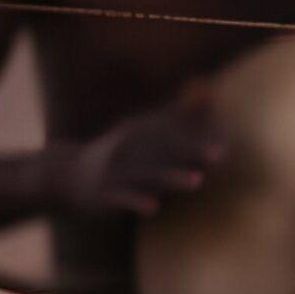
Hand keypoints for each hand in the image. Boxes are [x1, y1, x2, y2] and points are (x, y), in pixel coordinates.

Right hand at [48, 92, 223, 217]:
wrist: (66, 175)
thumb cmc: (119, 153)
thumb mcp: (144, 130)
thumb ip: (179, 113)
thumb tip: (209, 86)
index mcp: (141, 132)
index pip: (174, 130)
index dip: (200, 134)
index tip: (228, 140)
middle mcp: (130, 148)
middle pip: (165, 148)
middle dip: (192, 150)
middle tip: (221, 155)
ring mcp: (116, 170)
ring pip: (148, 174)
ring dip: (173, 177)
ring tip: (198, 181)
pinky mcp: (104, 192)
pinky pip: (123, 197)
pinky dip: (137, 201)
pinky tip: (154, 208)